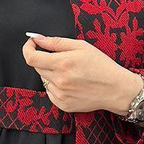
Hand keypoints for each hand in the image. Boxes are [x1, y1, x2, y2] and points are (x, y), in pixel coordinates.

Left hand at [22, 34, 143, 114]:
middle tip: (61, 58)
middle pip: (37, 67)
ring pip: (44, 79)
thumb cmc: (101, 65)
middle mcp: (59, 80)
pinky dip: (56, 86)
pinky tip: (71, 84)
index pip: (31, 57)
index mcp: (62, 63)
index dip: (27, 48)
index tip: (32, 43)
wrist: (116, 89)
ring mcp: (60, 94)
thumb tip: (37, 39)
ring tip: (71, 73)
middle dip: (44, 59)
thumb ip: (56, 42)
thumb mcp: (81, 46)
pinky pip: (50, 92)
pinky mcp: (62, 104)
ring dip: (51, 73)